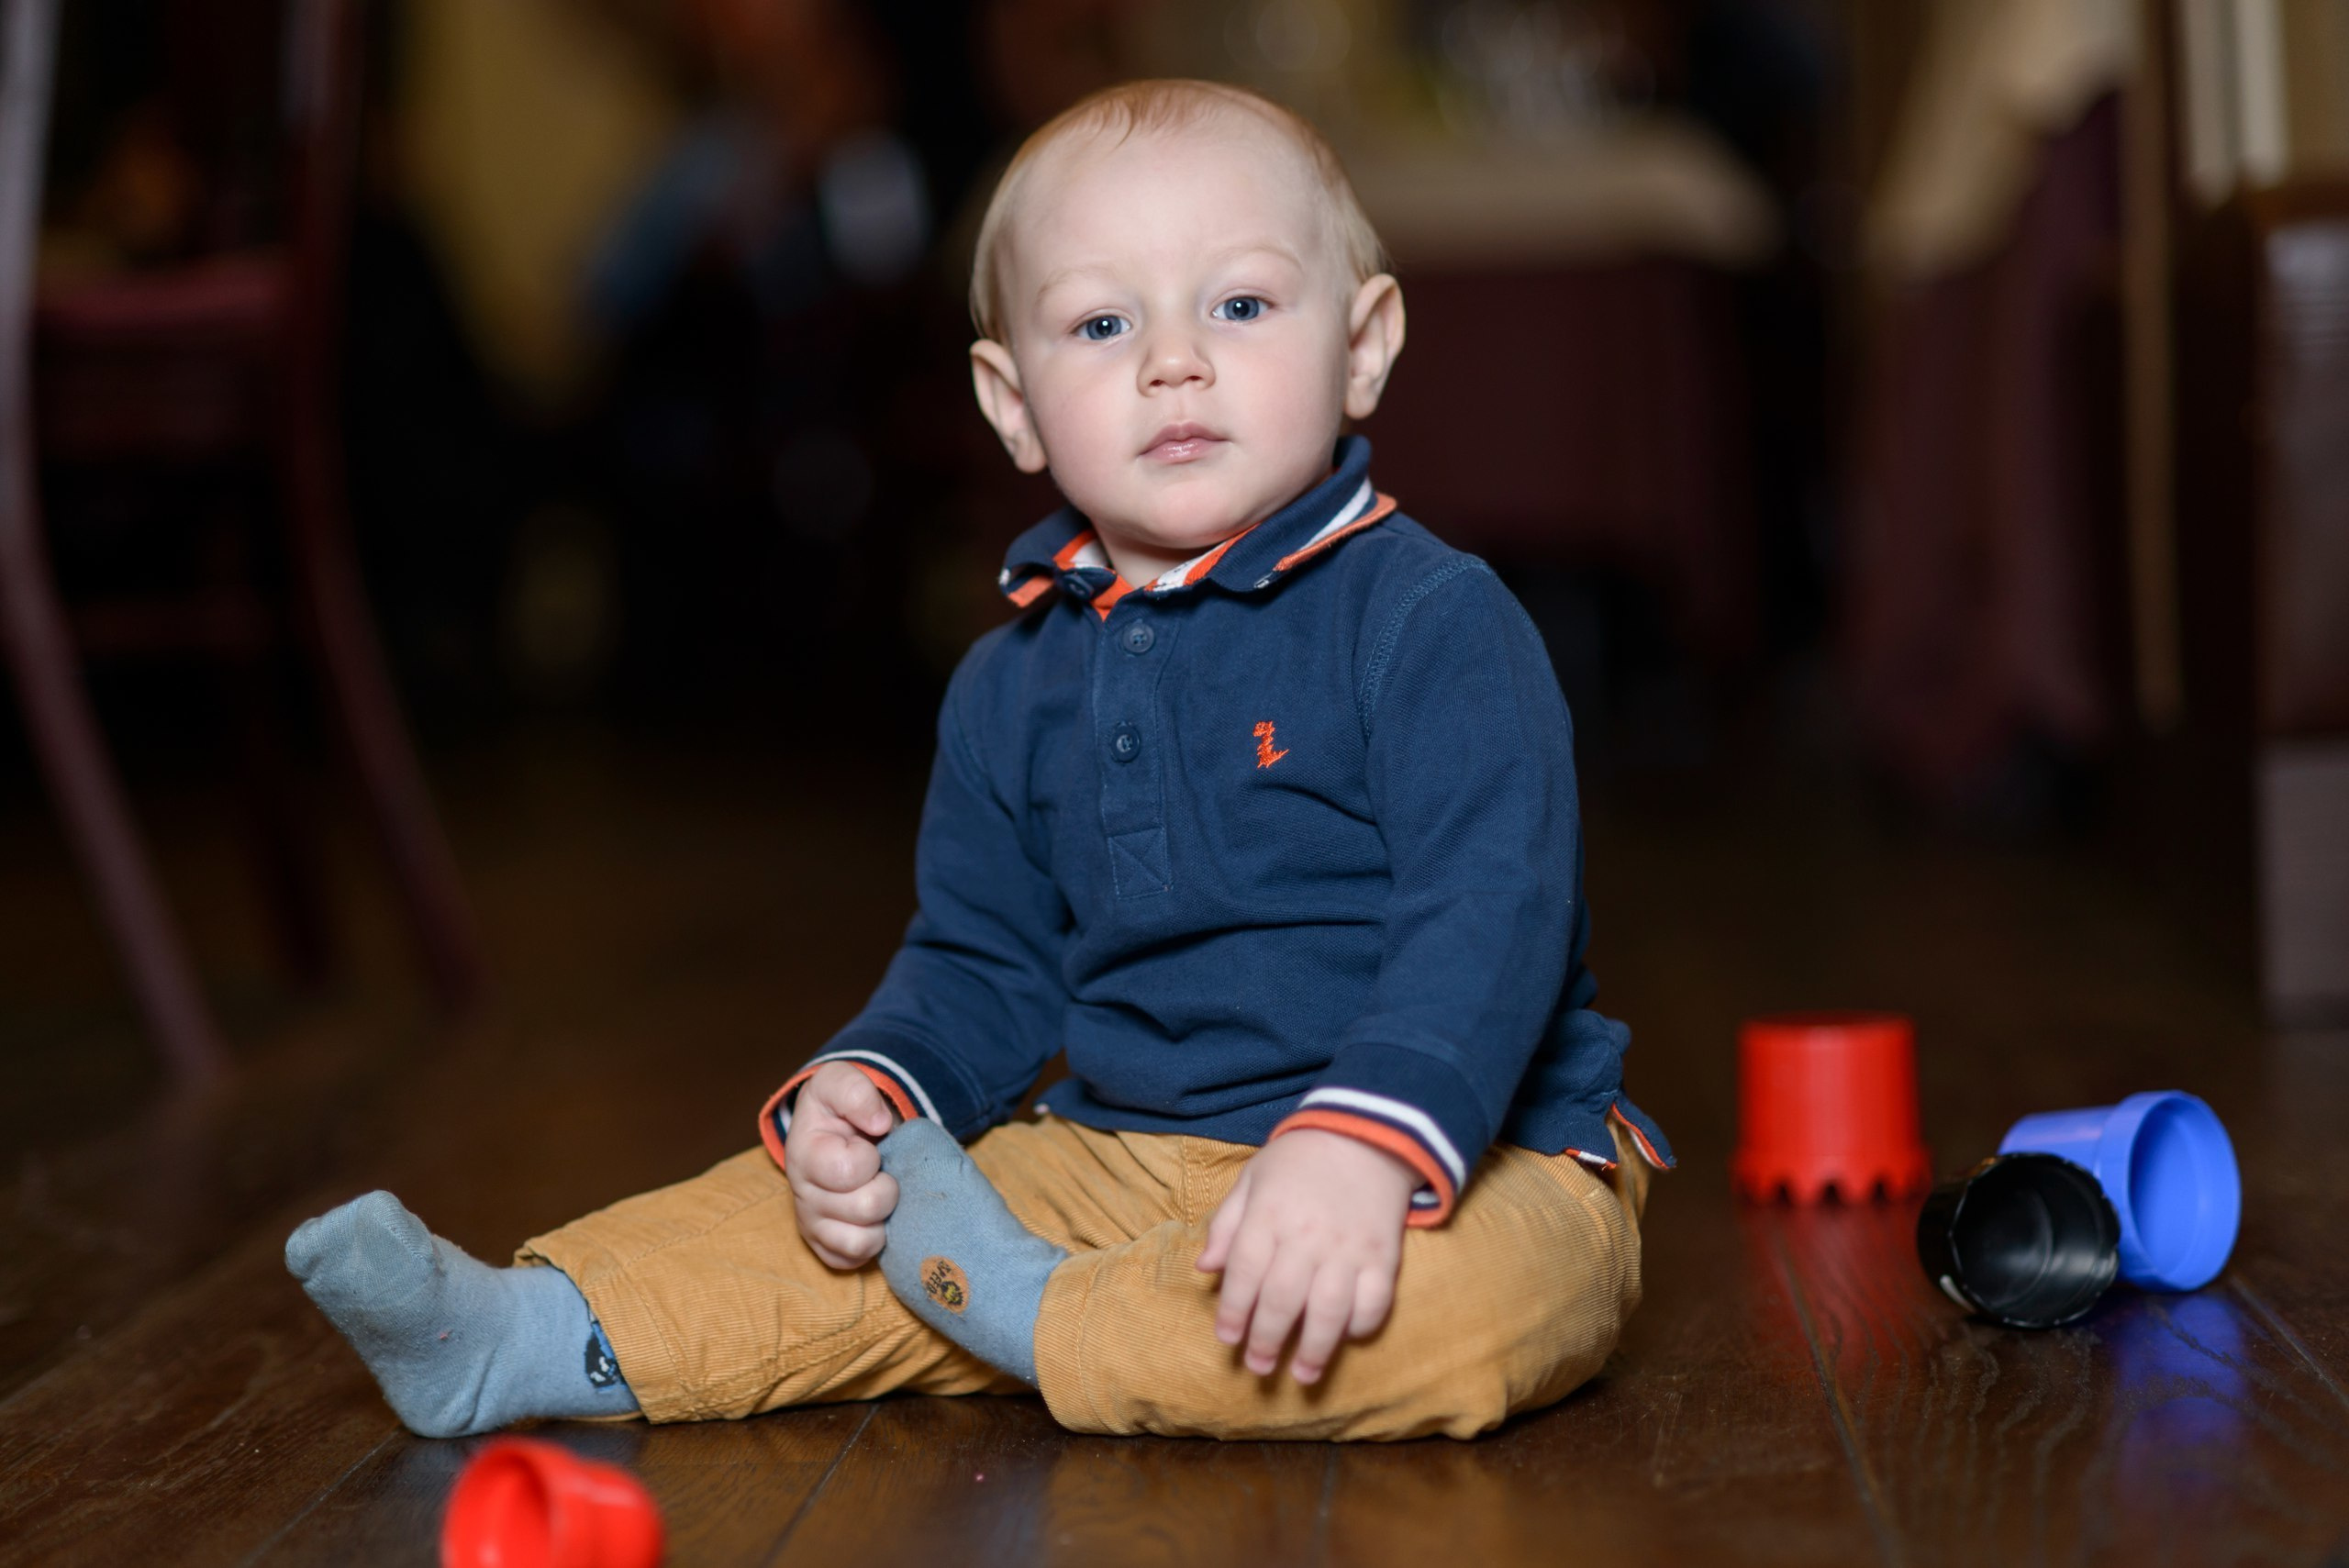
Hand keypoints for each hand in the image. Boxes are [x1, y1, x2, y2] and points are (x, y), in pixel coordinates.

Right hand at [785, 1062, 902, 1268]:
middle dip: (886, 1187)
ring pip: (860, 1242)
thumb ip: (856, 1090)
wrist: (836, 1129)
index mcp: (804, 1154)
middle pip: (865, 1208)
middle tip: (881, 1173)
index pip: (849, 1170)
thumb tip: (878, 1123)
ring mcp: (812, 1225)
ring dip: (881, 1219)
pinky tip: (873, 1219)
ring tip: (878, 1196)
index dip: (870, 1158)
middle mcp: (803, 1194)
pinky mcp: (825, 1248)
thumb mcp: (841, 1081)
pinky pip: (854, 1261)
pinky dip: (873, 1242)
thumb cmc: (839, 1108)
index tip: (868, 1145)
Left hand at [1195, 1129, 1415, 1383]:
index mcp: (1269, 1214)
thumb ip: (1226, 1224)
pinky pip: (1375, 1300)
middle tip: (1257, 1366)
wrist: (1366, 1134)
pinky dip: (1361, 1324)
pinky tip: (1346, 1337)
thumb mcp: (1252, 1179)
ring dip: (1315, 1348)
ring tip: (1302, 1375)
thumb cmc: (1299, 1160)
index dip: (1233, 1310)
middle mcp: (1307, 1236)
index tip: (1227, 1339)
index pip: (1245, 1271)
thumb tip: (1204, 1268)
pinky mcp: (1384, 1256)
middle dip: (1267, 1339)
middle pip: (1283, 1298)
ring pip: (1329, 1309)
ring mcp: (1349, 1248)